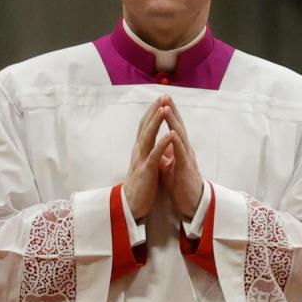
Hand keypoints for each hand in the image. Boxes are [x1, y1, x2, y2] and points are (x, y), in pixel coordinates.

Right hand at [122, 100, 165, 219]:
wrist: (132, 205)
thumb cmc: (142, 184)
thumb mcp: (147, 163)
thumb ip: (151, 150)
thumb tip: (158, 138)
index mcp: (141, 149)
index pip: (147, 127)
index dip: (153, 112)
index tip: (162, 99)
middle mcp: (139, 151)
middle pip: (146, 127)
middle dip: (154, 111)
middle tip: (162, 96)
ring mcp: (141, 160)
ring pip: (148, 137)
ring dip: (156, 122)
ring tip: (164, 109)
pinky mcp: (146, 171)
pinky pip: (154, 156)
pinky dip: (162, 145)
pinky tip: (169, 135)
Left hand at [157, 100, 206, 221]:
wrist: (191, 203)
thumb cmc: (181, 185)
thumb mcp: (170, 165)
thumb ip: (167, 153)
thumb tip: (162, 143)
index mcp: (179, 149)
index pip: (174, 128)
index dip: (168, 114)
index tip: (162, 100)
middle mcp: (184, 150)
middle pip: (178, 127)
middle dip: (172, 111)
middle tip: (166, 95)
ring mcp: (186, 158)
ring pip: (180, 136)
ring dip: (173, 122)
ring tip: (167, 108)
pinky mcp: (186, 168)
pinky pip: (181, 153)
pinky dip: (176, 142)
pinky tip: (173, 133)